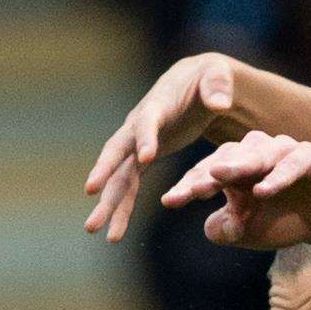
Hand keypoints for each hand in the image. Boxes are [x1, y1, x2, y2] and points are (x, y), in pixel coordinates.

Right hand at [84, 53, 239, 241]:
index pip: (148, 121)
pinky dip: (122, 208)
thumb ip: (218, 86)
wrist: (197, 84)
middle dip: (104, 171)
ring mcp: (137, 144)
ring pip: (117, 176)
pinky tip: (114, 233)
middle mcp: (139, 126)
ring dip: (108, 203)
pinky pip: (128, 186)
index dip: (146, 137)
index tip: (146, 158)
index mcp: (158, 105)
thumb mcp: (217, 76)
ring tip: (94, 230)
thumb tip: (219, 103)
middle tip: (91, 193)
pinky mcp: (142, 159)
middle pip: (117, 150)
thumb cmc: (210, 78)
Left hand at [160, 131, 310, 250]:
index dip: (190, 186)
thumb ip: (225, 230)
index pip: (208, 172)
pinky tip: (262, 191)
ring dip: (239, 166)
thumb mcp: (249, 232)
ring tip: (219, 177)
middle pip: (229, 158)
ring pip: (258, 154)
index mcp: (238, 166)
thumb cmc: (284, 221)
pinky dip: (277, 177)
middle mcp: (258, 153)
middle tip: (192, 189)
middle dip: (209, 174)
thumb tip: (209, 229)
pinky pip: (292, 163)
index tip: (170, 202)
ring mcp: (285, 152)